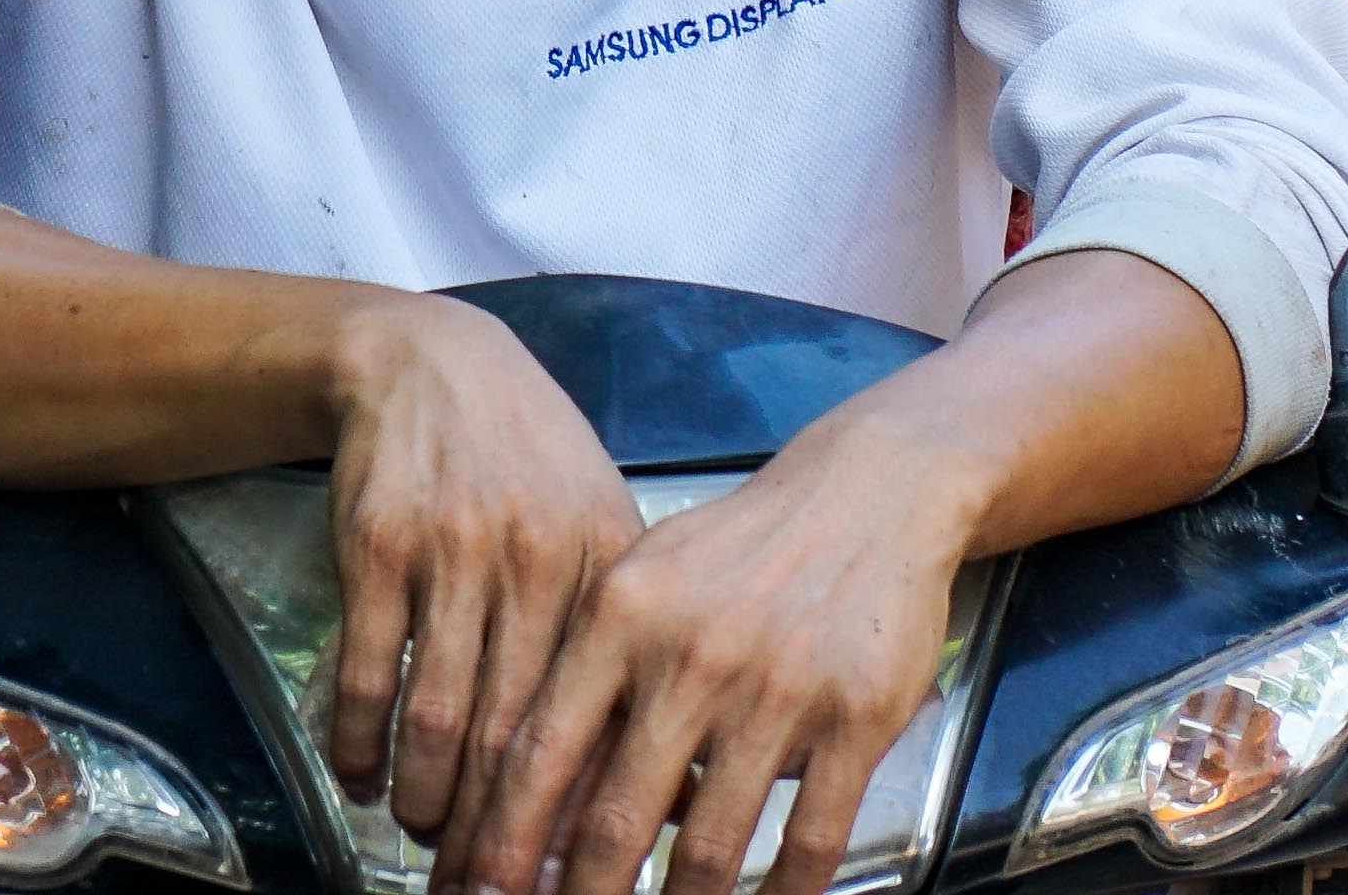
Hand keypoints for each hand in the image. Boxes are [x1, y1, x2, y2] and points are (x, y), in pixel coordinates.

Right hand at [321, 293, 642, 855]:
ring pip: (441, 714)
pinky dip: (360, 740)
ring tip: (426, 836)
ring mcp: (454, 548)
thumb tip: (685, 778)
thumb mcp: (603, 527)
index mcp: (610, 564)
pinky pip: (366, 669)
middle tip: (485, 890)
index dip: (588, 816)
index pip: (607, 719)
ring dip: (429, 797)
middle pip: (520, 733)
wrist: (428, 363)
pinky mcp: (378, 542)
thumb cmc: (529, 462)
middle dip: (502, 834)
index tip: (576, 881)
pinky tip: (362, 775)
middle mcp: (538, 556)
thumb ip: (634, 644)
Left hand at [453, 412, 983, 894]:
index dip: (502, 838)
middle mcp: (690, 654)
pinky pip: (808, 842)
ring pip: (707, 848)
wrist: (868, 492)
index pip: (539, 750)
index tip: (479, 886)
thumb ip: (590, 671)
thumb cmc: (742, 548)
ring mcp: (776, 690)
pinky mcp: (856, 719)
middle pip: (613, 817)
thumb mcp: (642, 579)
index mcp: (621, 615)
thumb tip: (531, 784)